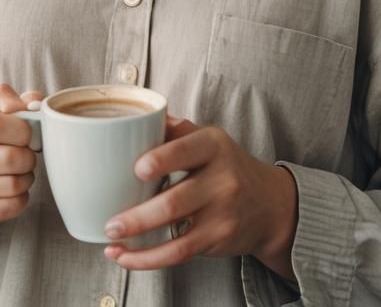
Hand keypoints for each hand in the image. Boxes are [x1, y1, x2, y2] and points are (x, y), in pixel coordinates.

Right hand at [0, 83, 44, 231]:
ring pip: (13, 185)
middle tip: (28, 152)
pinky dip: (23, 196)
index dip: (19, 128)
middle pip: (8, 158)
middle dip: (29, 154)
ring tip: (22, 169)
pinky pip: (12, 206)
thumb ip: (8, 97)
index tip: (27, 131)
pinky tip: (15, 187)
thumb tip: (35, 104)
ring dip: (28, 176)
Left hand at [102, 116, 297, 281]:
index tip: (136, 169)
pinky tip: (127, 257)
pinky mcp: (218, 239)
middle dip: (139, 217)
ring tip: (112, 243)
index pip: (185, 150)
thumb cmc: (227, 165)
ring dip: (139, 243)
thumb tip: (137, 119)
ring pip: (176, 233)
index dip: (161, 160)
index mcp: (213, 144)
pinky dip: (150, 259)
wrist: (270, 203)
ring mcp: (222, 212)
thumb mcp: (209, 138)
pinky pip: (179, 253)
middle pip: (175, 201)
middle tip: (110, 224)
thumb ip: (176, 130)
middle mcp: (221, 178)